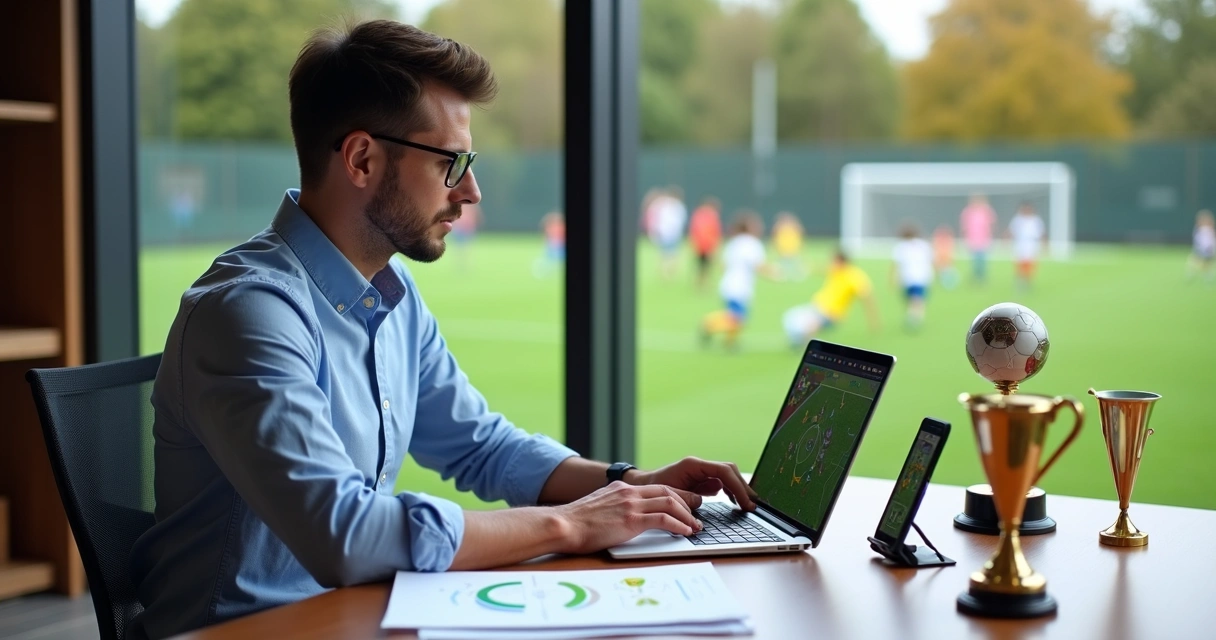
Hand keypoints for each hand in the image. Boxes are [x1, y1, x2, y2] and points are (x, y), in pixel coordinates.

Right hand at [554, 482, 702, 553]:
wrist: (563, 525)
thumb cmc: (575, 523)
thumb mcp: (597, 507)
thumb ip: (612, 507)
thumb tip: (620, 517)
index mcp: (621, 489)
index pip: (656, 488)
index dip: (675, 496)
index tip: (686, 504)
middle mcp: (628, 493)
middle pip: (667, 492)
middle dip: (686, 503)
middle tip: (697, 514)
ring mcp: (630, 505)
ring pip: (669, 503)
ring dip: (686, 516)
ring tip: (695, 527)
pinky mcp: (631, 520)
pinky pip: (663, 519)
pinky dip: (678, 525)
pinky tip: (684, 532)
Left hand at [631, 457, 757, 511]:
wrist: (642, 486)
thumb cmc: (652, 490)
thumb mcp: (670, 494)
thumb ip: (689, 496)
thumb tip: (708, 497)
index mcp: (693, 465)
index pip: (724, 471)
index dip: (738, 487)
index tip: (746, 502)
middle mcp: (699, 465)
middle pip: (730, 471)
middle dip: (743, 487)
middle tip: (752, 505)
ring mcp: (701, 471)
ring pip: (728, 476)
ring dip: (739, 489)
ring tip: (747, 505)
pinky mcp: (701, 479)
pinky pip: (721, 482)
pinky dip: (731, 491)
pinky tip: (735, 502)